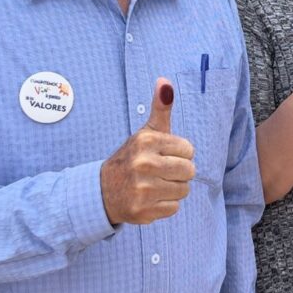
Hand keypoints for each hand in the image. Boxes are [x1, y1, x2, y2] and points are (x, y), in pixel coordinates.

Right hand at [100, 79, 195, 224]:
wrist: (103, 190)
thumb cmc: (133, 157)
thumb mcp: (146, 132)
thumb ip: (161, 108)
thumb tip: (165, 81)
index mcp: (146, 141)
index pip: (189, 150)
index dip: (180, 153)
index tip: (162, 155)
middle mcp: (143, 164)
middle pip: (190, 171)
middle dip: (179, 172)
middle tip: (160, 171)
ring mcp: (142, 189)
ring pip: (184, 190)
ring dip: (174, 189)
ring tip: (155, 184)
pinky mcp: (142, 211)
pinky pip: (174, 208)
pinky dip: (165, 205)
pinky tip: (150, 198)